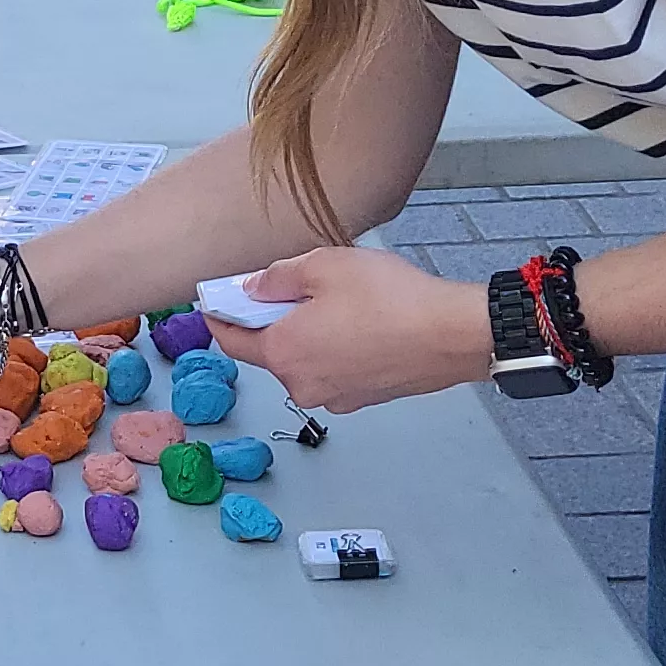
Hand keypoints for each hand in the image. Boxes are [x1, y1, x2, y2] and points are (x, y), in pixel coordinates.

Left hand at [205, 247, 494, 413]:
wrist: (451, 335)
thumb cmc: (392, 300)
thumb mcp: (324, 266)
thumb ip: (277, 277)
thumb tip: (252, 288)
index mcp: (282, 352)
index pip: (229, 340)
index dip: (218, 316)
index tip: (214, 301)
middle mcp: (301, 383)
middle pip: (268, 350)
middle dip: (272, 321)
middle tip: (293, 288)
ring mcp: (333, 397)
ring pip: (303, 362)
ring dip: (307, 336)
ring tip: (339, 304)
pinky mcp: (362, 399)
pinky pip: (333, 371)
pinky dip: (334, 351)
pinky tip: (360, 326)